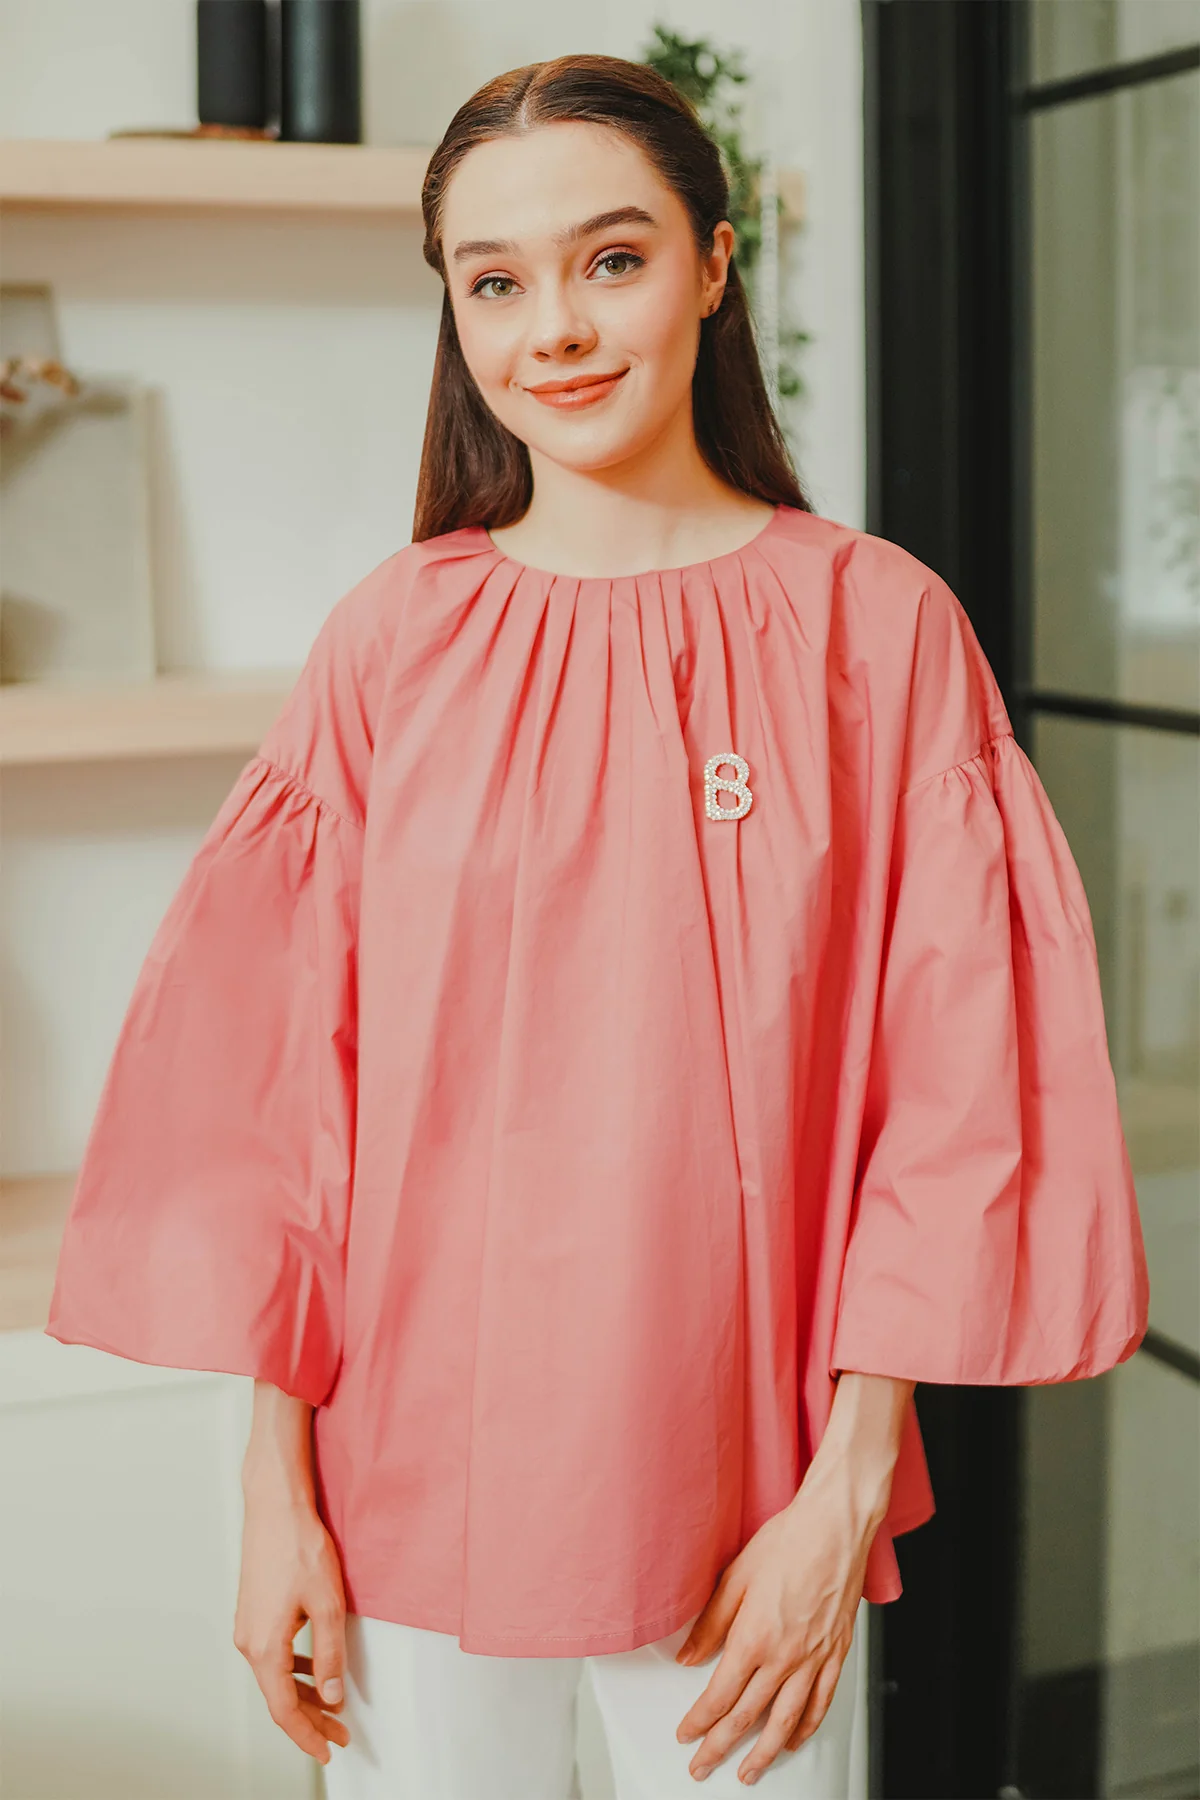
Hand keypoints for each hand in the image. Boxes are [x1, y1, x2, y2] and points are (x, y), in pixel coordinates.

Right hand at [233, 1475, 350, 1765]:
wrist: (275, 1505)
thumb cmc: (298, 1547)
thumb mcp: (326, 1604)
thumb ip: (330, 1655)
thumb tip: (331, 1696)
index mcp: (263, 1647)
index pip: (284, 1710)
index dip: (307, 1735)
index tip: (328, 1750)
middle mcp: (248, 1642)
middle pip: (279, 1697)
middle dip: (310, 1719)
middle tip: (340, 1733)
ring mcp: (247, 1627)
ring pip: (275, 1676)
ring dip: (303, 1695)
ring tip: (332, 1707)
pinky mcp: (253, 1612)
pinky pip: (273, 1655)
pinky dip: (294, 1670)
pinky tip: (313, 1668)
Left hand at [671, 1371, 909, 1785]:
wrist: (835, 1526)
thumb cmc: (788, 1541)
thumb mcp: (735, 1577)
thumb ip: (710, 1623)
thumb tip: (689, 1656)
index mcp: (754, 1638)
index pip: (719, 1695)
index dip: (699, 1721)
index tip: (686, 1735)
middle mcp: (785, 1657)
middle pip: (747, 1717)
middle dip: (720, 1747)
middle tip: (703, 1767)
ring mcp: (814, 1659)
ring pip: (785, 1722)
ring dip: (763, 1752)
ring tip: (748, 1772)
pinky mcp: (836, 1653)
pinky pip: (820, 1703)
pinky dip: (806, 1728)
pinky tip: (794, 1740)